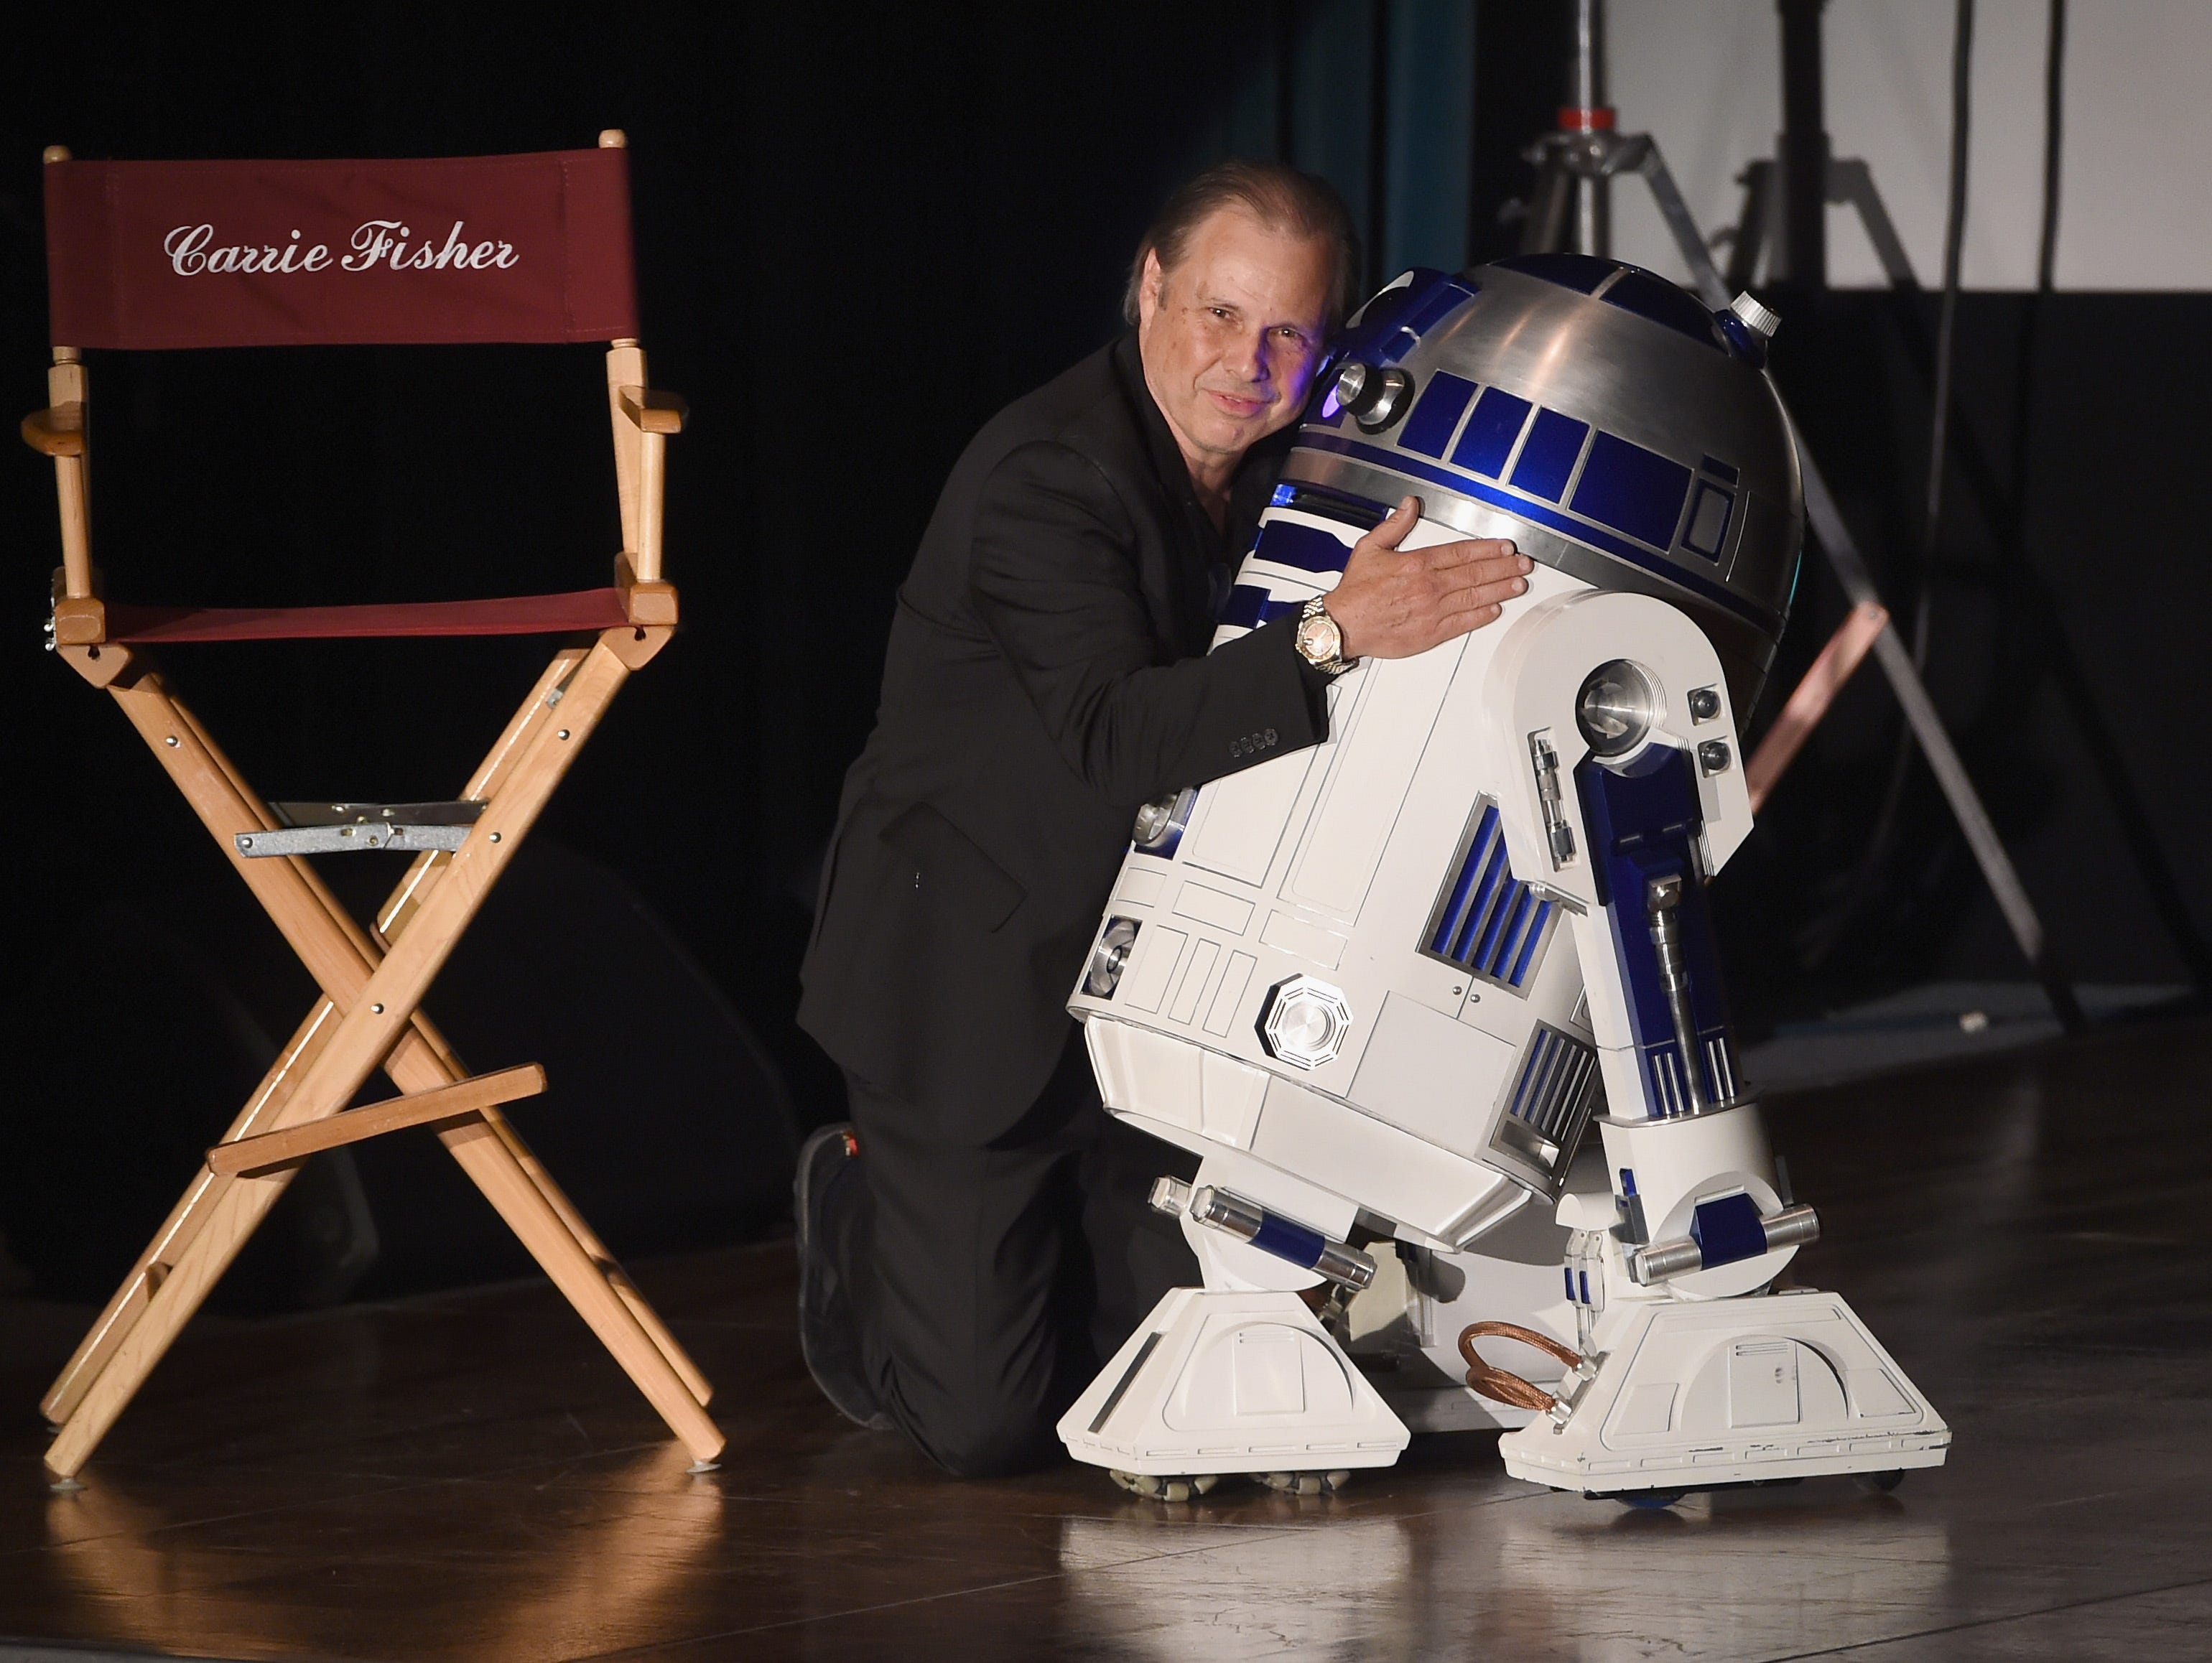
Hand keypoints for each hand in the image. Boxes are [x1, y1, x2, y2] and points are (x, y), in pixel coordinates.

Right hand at [1325, 496, 1531, 660]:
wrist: (1344, 626)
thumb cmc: (1355, 591)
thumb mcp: (1370, 547)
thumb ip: (1395, 525)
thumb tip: (1410, 505)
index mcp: (1417, 564)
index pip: (1462, 553)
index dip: (1488, 549)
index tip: (1505, 547)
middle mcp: (1429, 587)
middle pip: (1476, 574)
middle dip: (1504, 567)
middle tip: (1523, 564)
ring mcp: (1433, 611)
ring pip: (1475, 597)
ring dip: (1501, 589)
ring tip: (1518, 584)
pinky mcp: (1431, 633)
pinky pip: (1464, 623)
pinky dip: (1482, 615)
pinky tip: (1496, 609)